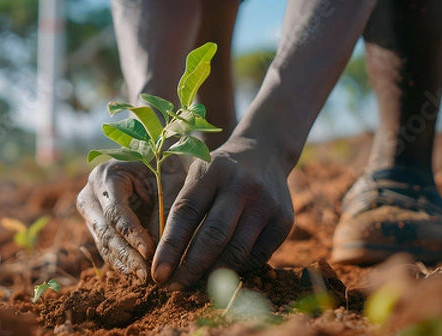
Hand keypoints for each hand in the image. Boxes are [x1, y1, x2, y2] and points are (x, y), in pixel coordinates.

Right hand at [76, 156, 185, 280]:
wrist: (151, 159)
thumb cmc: (163, 166)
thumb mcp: (168, 181)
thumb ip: (164, 210)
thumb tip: (158, 250)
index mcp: (106, 176)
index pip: (116, 211)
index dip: (132, 234)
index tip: (150, 253)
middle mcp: (90, 194)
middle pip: (105, 231)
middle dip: (127, 255)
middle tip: (147, 274)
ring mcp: (89, 212)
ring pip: (103, 243)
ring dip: (124, 263)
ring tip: (144, 279)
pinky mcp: (95, 226)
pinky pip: (105, 248)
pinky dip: (121, 262)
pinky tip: (136, 275)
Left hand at [151, 137, 293, 289]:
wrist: (264, 153)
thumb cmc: (218, 173)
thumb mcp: (196, 175)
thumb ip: (179, 208)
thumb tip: (161, 257)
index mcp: (212, 171)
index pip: (186, 213)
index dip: (170, 248)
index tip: (157, 274)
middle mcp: (241, 186)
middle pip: (214, 237)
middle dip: (190, 269)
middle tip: (173, 289)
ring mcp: (266, 203)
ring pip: (237, 252)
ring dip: (212, 275)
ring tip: (193, 286)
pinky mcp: (283, 220)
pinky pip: (257, 257)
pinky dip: (237, 270)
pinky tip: (221, 274)